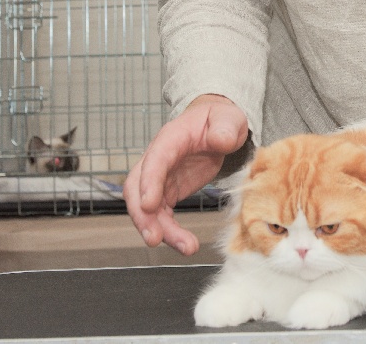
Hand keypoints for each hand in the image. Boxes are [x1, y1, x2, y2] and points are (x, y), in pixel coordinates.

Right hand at [124, 94, 247, 255]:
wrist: (218, 127)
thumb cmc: (220, 120)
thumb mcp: (228, 118)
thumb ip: (225, 127)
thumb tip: (221, 139)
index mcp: (171, 137)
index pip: (155, 159)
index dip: (149, 182)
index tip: (149, 204)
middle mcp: (158, 158)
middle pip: (137, 188)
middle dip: (142, 215)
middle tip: (155, 238)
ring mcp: (160, 177)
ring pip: (146, 207)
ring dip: (159, 230)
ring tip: (185, 247)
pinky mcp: (167, 192)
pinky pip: (160, 215)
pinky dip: (169, 231)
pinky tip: (185, 244)